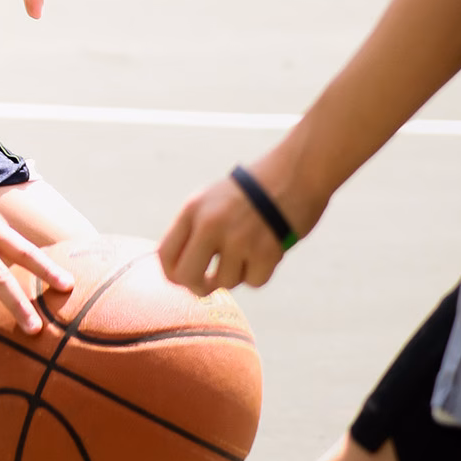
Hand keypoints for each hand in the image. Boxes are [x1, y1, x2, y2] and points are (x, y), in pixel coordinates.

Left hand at [160, 168, 317, 293]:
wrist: (295, 173)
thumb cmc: (253, 191)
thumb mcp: (212, 200)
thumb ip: (194, 231)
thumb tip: (180, 274)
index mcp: (193, 210)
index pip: (164, 254)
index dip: (172, 273)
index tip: (183, 279)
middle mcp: (210, 224)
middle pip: (186, 277)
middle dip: (197, 287)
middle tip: (208, 285)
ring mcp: (238, 239)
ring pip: (224, 282)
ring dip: (236, 274)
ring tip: (248, 251)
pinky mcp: (266, 252)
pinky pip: (253, 282)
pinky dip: (259, 274)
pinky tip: (266, 251)